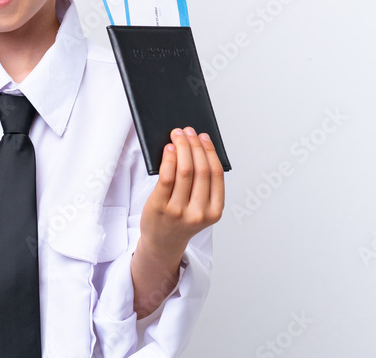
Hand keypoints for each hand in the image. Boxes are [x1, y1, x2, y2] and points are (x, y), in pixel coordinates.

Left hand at [139, 127, 224, 269]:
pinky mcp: (160, 208)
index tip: (203, 136)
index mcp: (214, 212)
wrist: (162, 243)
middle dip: (194, 146)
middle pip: (200, 170)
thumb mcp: (200, 208)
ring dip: (181, 148)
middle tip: (188, 131)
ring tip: (178, 136)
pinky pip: (166, 178)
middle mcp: (198, 213)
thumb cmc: (181, 220)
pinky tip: (169, 149)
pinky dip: (169, 159)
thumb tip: (197, 148)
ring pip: (184, 171)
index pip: (215, 174)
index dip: (209, 151)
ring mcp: (179, 211)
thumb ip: (203, 186)